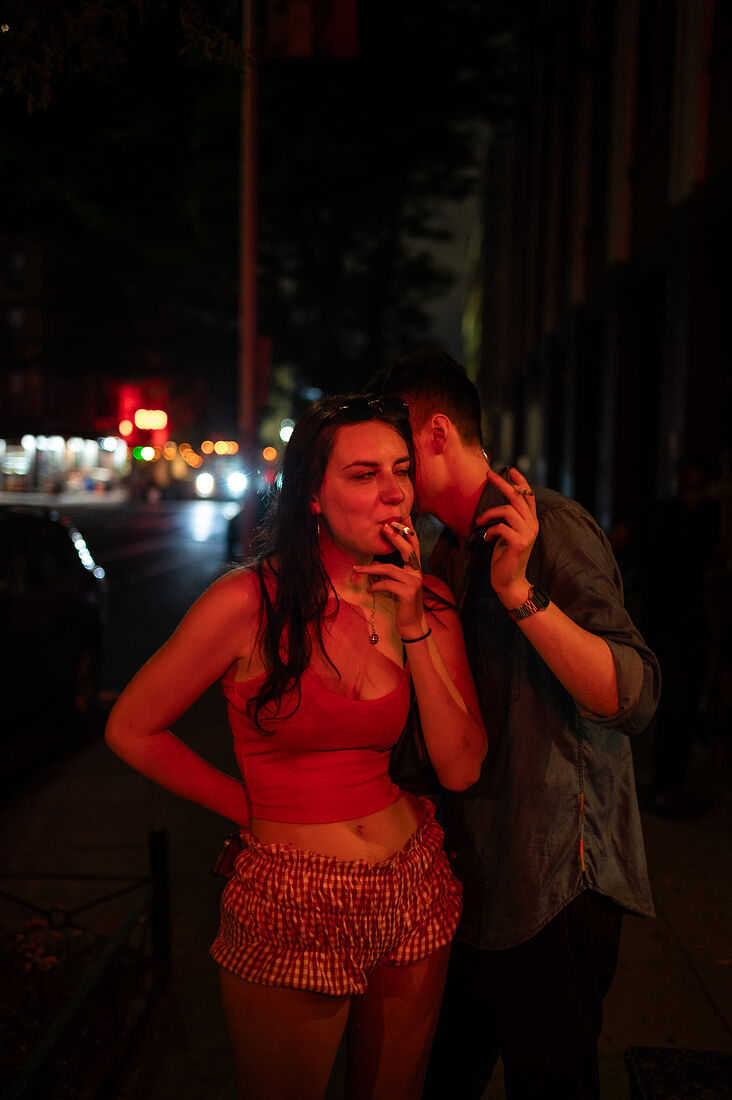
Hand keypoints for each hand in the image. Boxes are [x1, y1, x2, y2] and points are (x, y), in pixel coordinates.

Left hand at [352, 519, 426, 637]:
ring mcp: (414, 582)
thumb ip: (391, 574)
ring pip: (389, 569)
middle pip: (407, 550)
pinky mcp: (408, 593)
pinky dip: (375, 586)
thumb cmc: (403, 604)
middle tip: (383, 527)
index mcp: (415, 569)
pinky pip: (387, 584)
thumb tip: (374, 565)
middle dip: (395, 537)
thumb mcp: (397, 586)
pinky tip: (370, 590)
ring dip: (371, 568)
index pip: (414, 546)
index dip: (409, 531)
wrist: (411, 624)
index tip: (403, 517)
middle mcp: (417, 573)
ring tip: (357, 569)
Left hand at [476, 467, 538, 607]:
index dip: (521, 482)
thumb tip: (497, 508)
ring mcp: (527, 534)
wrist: (509, 582)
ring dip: (490, 513)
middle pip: (518, 497)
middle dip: (502, 484)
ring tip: (480, 522)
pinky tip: (486, 539)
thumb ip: (507, 521)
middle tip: (488, 474)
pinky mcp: (518, 543)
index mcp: (531, 523)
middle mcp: (532, 526)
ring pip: (508, 510)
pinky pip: (501, 527)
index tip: (511, 470)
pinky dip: (490, 530)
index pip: (529, 497)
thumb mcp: (507, 535)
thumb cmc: (506, 558)